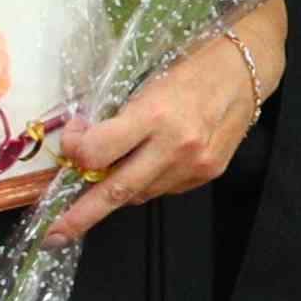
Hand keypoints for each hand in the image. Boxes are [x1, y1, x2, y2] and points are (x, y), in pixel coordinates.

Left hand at [38, 24, 267, 243]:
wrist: (246, 70)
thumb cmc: (191, 67)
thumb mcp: (147, 83)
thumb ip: (120, 119)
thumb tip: (86, 147)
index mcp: (155, 115)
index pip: (98, 152)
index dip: (75, 151)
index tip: (71, 138)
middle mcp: (175, 147)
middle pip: (116, 191)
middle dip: (81, 216)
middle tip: (54, 234)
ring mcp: (194, 166)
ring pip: (140, 194)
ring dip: (117, 189)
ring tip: (109, 174)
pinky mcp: (208, 174)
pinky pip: (164, 189)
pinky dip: (148, 181)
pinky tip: (152, 161)